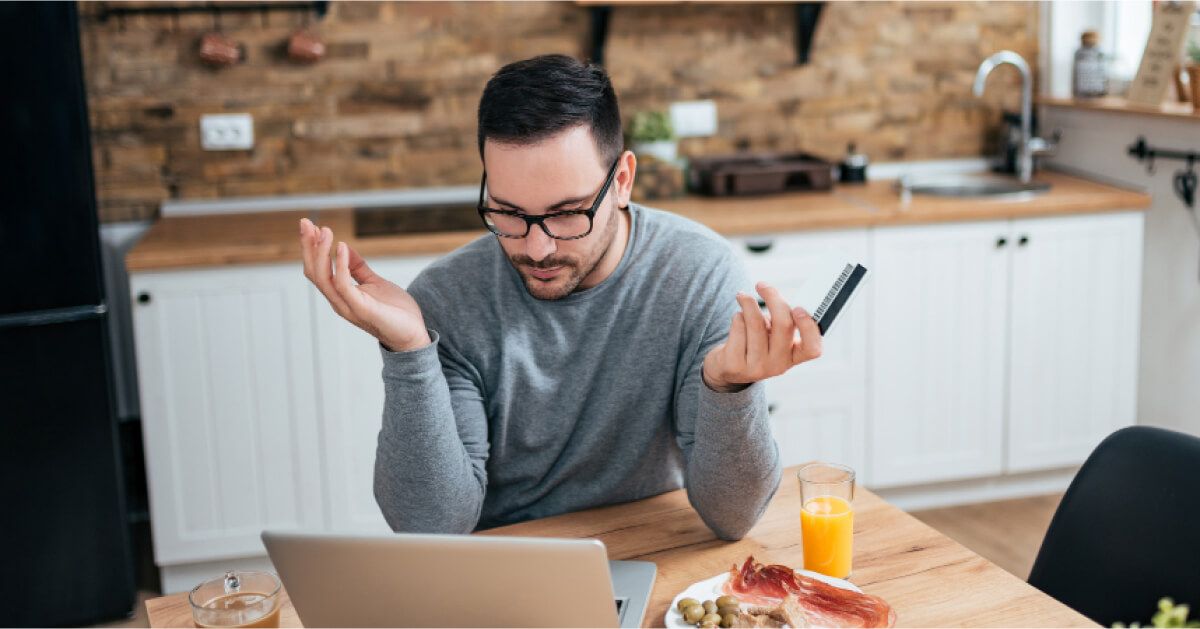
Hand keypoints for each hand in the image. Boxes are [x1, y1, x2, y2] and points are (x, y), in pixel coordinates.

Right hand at [299, 218, 430, 351]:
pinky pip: (344, 285)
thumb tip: (343, 247)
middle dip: (308, 246)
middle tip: (306, 222)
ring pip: (323, 278)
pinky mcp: (361, 309)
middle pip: (314, 272)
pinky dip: (340, 265)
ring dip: (320, 252)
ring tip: (324, 231)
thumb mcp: (375, 283)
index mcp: (340, 295)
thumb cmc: (395, 311)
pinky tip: (341, 247)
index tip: (311, 226)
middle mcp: (339, 301)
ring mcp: (348, 306)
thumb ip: (358, 268)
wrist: (413, 335)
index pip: (317, 270)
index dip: (312, 248)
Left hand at [702, 282, 822, 391]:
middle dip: (772, 297)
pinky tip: (737, 319)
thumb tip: (775, 295)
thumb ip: (781, 320)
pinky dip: (737, 316)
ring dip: (748, 303)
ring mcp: (756, 368)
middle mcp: (778, 365)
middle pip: (783, 325)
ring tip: (744, 298)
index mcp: (794, 356)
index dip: (808, 327)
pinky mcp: (735, 365)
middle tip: (761, 285)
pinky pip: (738, 327)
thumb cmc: (756, 343)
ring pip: (755, 322)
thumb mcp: (774, 335)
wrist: (727, 367)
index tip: (798, 308)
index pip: (812, 348)